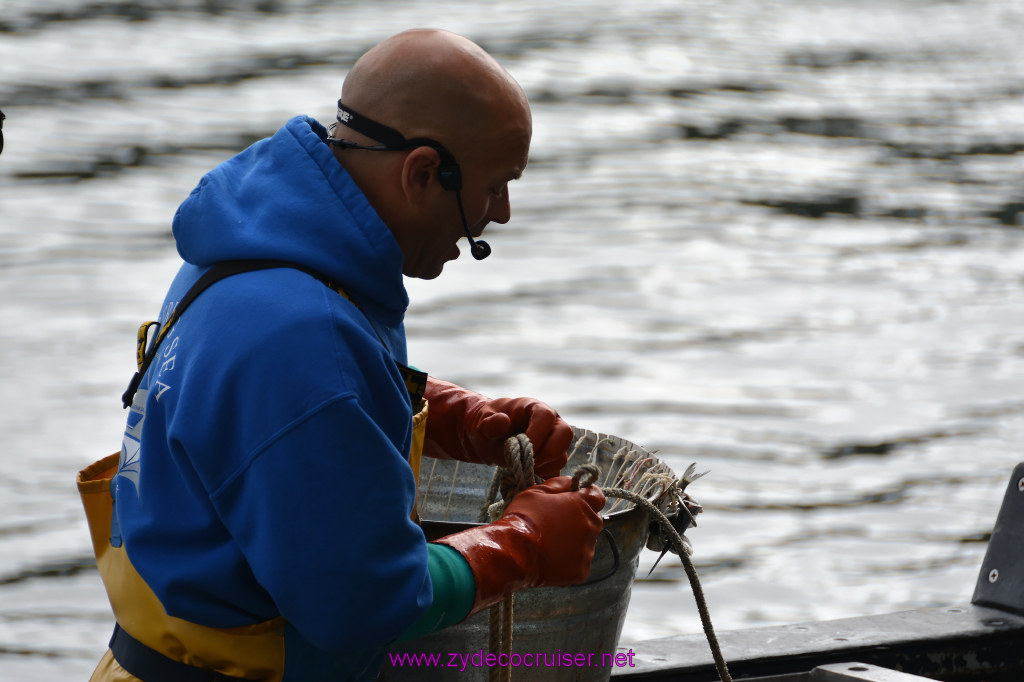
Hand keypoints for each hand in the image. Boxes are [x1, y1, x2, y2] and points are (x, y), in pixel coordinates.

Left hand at [423, 378, 571, 479]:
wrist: (488, 439)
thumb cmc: (487, 426)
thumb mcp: (483, 422)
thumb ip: (491, 422)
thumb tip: (504, 421)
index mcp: (534, 408)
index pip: (546, 416)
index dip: (538, 433)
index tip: (523, 448)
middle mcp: (550, 423)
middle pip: (565, 434)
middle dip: (548, 452)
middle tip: (527, 462)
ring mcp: (553, 441)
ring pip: (562, 455)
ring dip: (544, 466)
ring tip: (522, 467)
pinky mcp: (552, 459)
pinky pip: (556, 470)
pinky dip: (544, 476)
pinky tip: (526, 474)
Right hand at [435, 476, 604, 614]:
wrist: (514, 553)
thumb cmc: (524, 518)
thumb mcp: (537, 491)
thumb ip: (559, 483)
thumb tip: (572, 482)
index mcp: (583, 505)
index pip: (597, 496)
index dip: (586, 495)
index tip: (574, 498)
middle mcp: (591, 527)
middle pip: (592, 520)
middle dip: (578, 519)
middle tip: (555, 523)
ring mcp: (587, 551)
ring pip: (586, 542)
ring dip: (574, 540)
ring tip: (550, 543)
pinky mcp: (581, 571)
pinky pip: (579, 562)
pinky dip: (569, 560)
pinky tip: (551, 557)